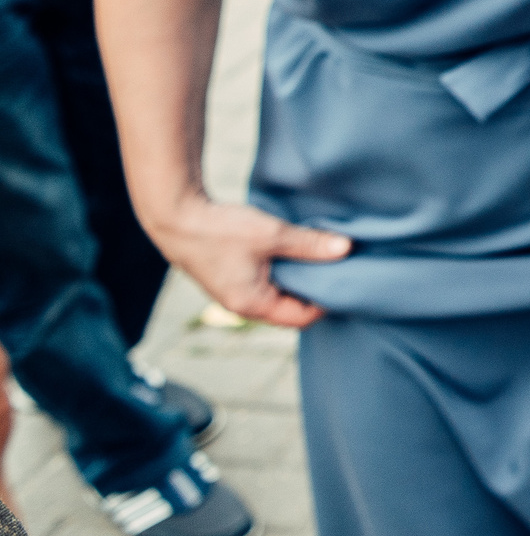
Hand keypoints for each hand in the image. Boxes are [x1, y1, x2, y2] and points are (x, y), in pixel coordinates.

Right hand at [148, 193, 348, 328]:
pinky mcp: (231, 279)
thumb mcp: (272, 235)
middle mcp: (243, 306)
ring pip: (279, 294)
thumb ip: (310, 244)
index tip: (345, 278)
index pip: (302, 318)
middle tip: (337, 268)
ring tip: (319, 257)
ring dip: (298, 278)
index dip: (327, 301)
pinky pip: (266, 283)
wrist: (175, 218)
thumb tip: (347, 248)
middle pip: (291, 309)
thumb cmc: (220, 230)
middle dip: (314, 290)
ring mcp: (235, 294)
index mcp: (253, 305)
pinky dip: (283, 271)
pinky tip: (294, 251)